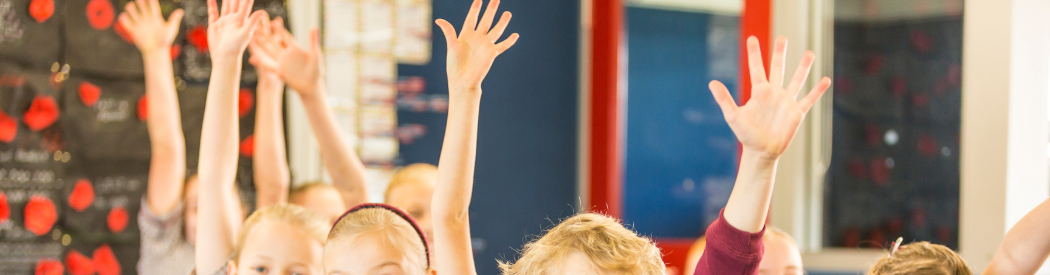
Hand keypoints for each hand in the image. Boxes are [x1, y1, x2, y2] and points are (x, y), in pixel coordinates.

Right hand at [118, 0, 183, 54]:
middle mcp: (147, 20)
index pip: (153, 7)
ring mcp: (140, 25)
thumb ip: (174, 19)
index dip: (151, 1)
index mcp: (156, 19)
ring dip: (131, 10)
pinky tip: (123, 16)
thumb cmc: (165, 41)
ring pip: (134, 14)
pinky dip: (124, 20)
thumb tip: (181, 10)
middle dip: (140, 3)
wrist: (156, 51)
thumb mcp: (171, 29)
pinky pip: (127, 24)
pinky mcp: (134, 31)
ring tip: (129, 6)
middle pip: (143, 8)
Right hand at [207, 0, 266, 60]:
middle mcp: (233, 19)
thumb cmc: (237, 47)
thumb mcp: (246, 33)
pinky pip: (213, 12)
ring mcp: (224, 22)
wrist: (225, 57)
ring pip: (225, 6)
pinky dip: (212, 5)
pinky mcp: (215, 25)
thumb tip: (263, 11)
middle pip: (235, 3)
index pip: (244, 4)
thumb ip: (253, 21)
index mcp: (241, 20)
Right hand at [249, 20, 323, 96]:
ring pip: (269, 51)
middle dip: (266, 35)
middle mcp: (287, 54)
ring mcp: (282, 62)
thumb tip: (314, 27)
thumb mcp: (315, 55)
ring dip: (261, 45)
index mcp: (296, 49)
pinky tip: (252, 58)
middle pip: (274, 42)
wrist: (311, 86)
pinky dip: (260, 62)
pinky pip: (268, 65)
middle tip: (257, 26)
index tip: (274, 22)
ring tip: (252, 37)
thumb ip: (313, 41)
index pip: (286, 37)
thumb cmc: (316, 71)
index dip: (280, 30)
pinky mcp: (279, 70)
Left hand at [435, 0, 518, 92]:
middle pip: (486, 20)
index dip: (475, 8)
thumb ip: (449, 31)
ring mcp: (485, 45)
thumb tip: (439, 20)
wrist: (462, 80)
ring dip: (502, 22)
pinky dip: (509, 41)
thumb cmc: (454, 65)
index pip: (472, 18)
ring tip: (507, 13)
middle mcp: (477, 38)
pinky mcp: (492, 53)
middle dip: (491, 10)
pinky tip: (515, 35)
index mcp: (466, 35)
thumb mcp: (451, 45)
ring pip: (496, 30)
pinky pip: (502, 45)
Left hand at [709, 36, 831, 158]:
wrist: (761, 151)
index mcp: (759, 92)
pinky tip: (826, 80)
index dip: (754, 53)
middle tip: (782, 37)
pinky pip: (809, 99)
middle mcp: (774, 93)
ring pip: (797, 80)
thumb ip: (724, 99)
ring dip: (803, 67)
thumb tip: (712, 82)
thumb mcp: (733, 116)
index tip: (752, 38)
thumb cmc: (746, 135)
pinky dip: (817, 91)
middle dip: (780, 53)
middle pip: (778, 68)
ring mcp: (786, 102)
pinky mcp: (797, 113)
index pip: (756, 68)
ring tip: (810, 53)